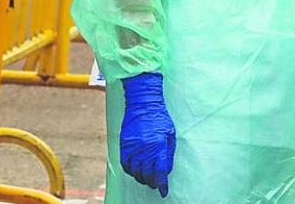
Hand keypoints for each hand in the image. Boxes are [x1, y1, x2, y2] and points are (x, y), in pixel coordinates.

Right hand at [120, 72, 175, 196]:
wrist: (143, 104)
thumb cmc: (160, 118)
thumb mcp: (170, 134)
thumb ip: (168, 154)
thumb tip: (166, 171)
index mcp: (158, 144)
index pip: (160, 171)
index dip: (162, 184)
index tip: (164, 191)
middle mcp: (144, 148)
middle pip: (147, 175)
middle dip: (152, 182)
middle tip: (156, 183)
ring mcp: (132, 147)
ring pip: (135, 172)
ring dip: (142, 178)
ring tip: (147, 177)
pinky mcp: (124, 145)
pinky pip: (125, 165)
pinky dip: (131, 171)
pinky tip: (136, 170)